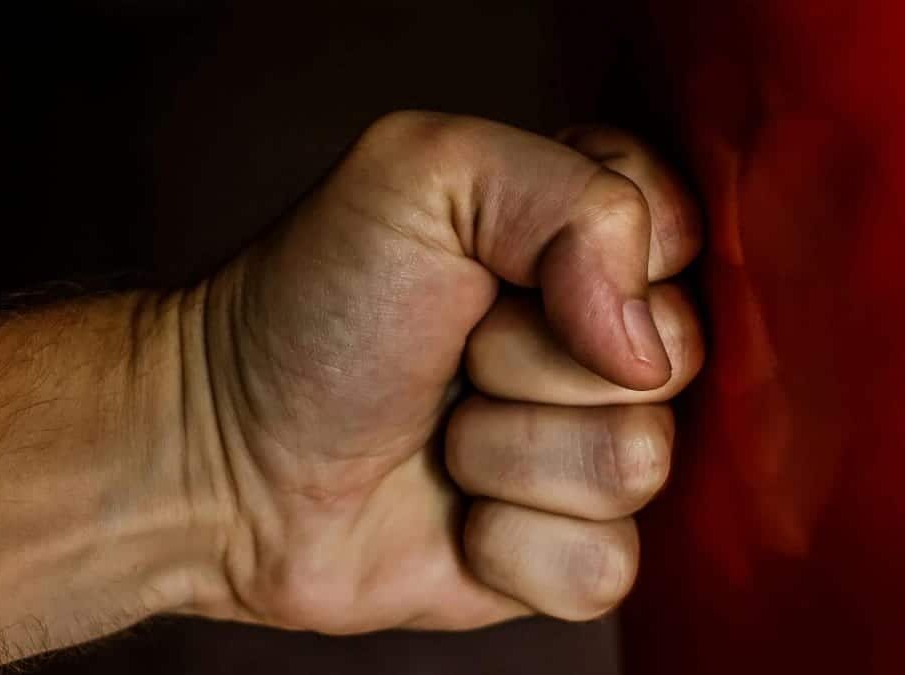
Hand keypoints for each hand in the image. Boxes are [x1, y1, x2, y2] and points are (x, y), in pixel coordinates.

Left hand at [189, 112, 703, 630]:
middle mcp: (593, 343)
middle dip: (535, 360)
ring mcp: (580, 449)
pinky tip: (450, 512)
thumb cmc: (309, 310)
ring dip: (509, 452)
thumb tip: (643, 345)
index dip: (606, 258)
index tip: (500, 268)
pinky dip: (508, 542)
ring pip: (641, 463)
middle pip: (674, 355)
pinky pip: (605, 564)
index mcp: (573, 239)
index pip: (682, 232)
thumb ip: (568, 195)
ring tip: (437, 436)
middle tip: (451, 354)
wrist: (223, 458)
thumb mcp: (421, 177)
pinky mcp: (559, 549)